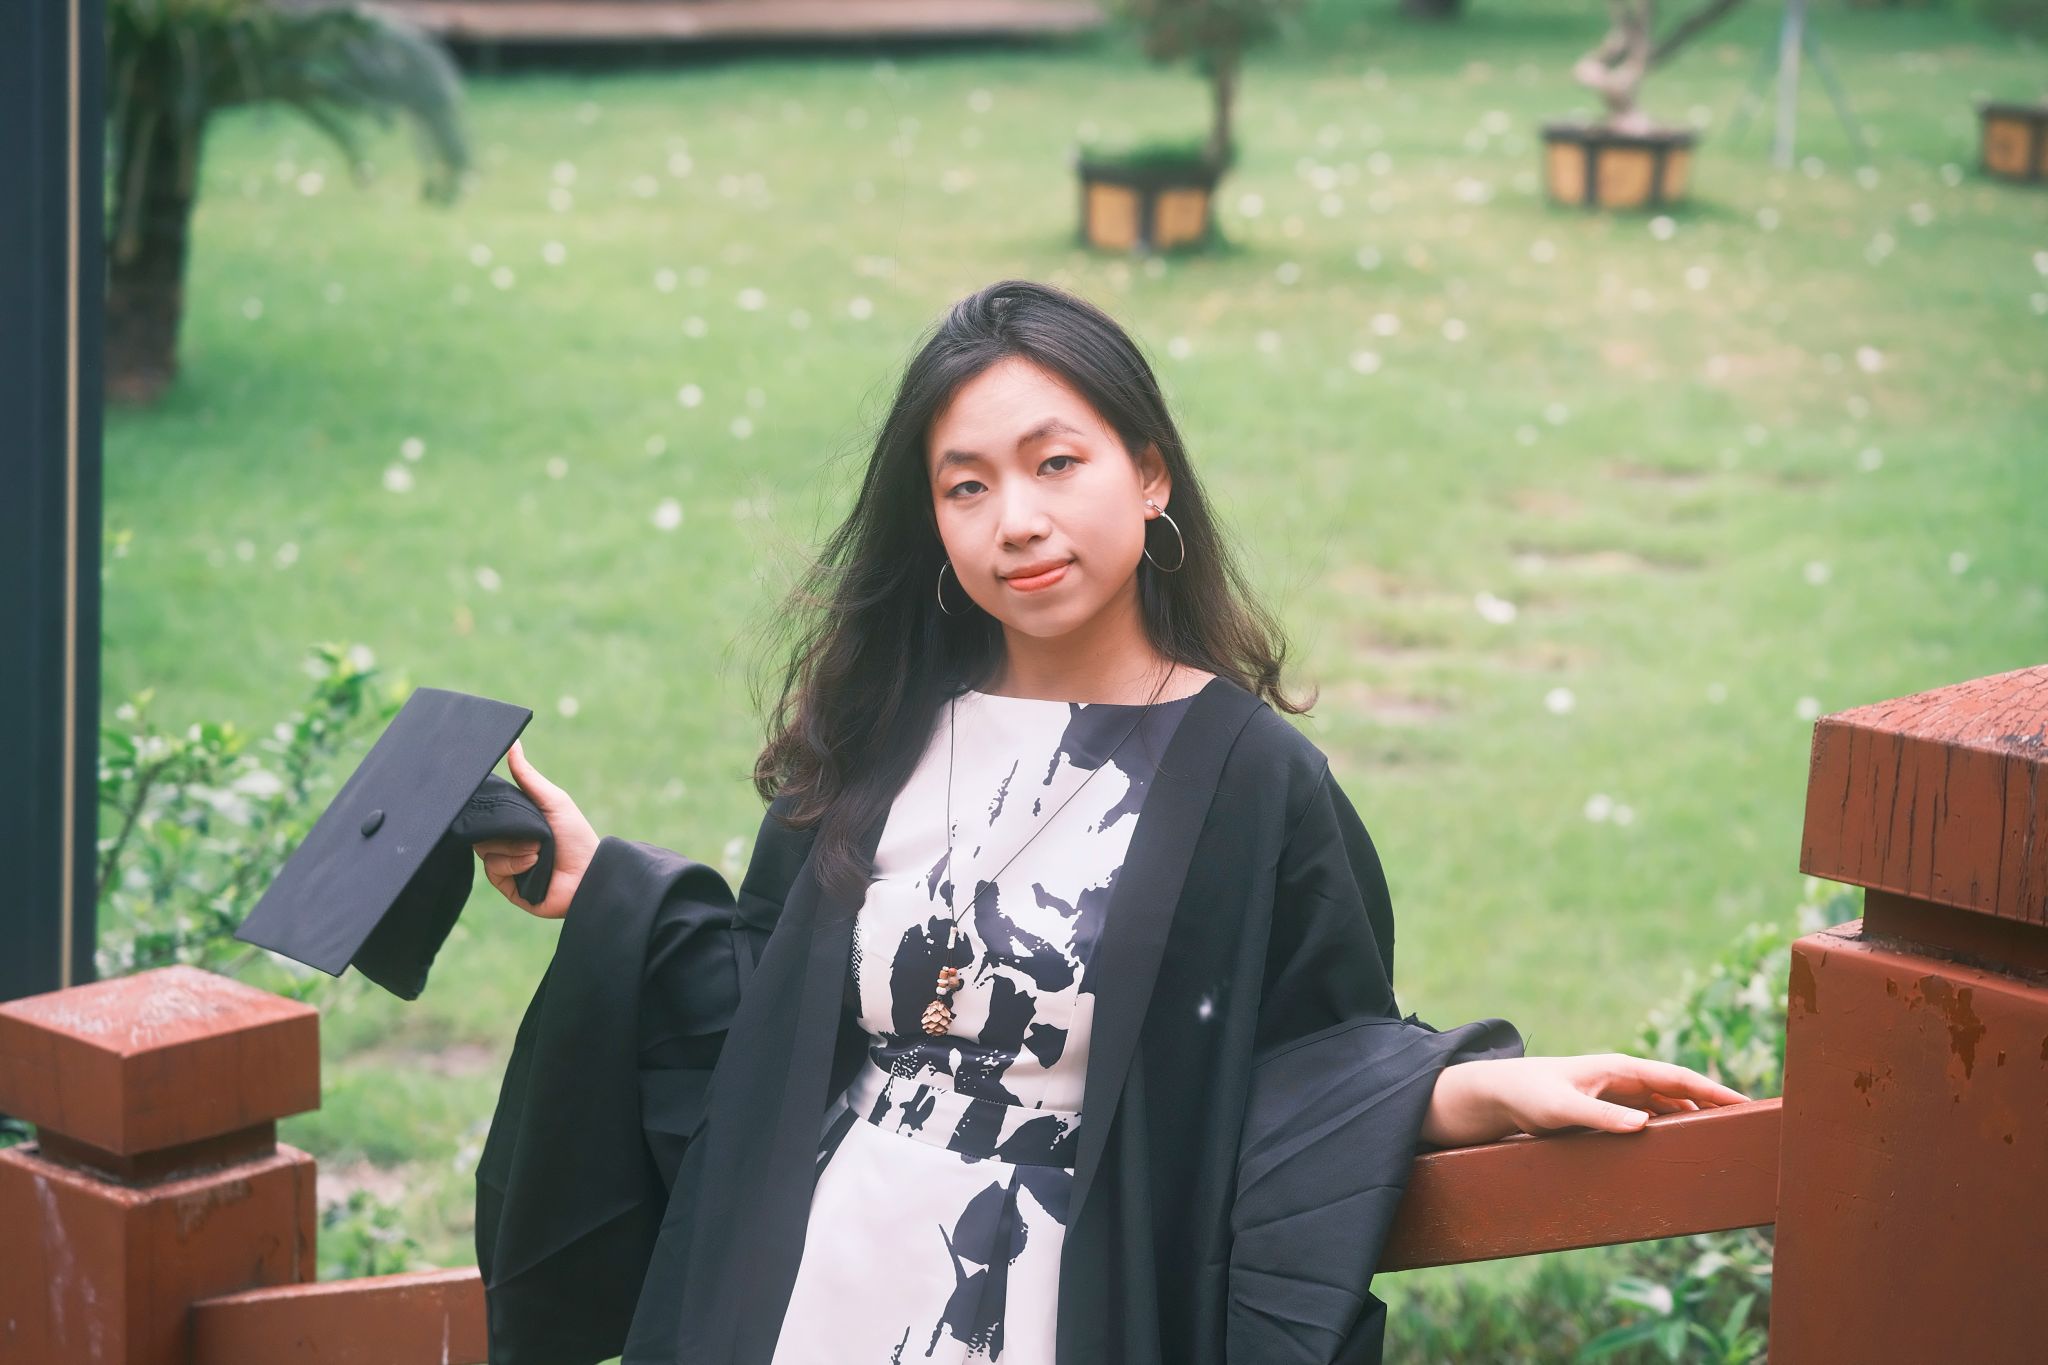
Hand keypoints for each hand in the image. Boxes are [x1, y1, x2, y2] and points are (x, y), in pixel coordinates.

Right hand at [471, 738, 600, 918]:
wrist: (589, 874)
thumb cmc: (575, 836)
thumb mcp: (552, 800)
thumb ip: (528, 776)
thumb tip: (513, 743)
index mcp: (515, 824)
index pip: (486, 814)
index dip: (483, 808)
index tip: (483, 800)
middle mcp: (506, 843)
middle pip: (481, 831)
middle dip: (503, 828)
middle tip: (524, 828)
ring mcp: (505, 865)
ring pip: (485, 850)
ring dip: (513, 847)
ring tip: (538, 849)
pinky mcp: (506, 886)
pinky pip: (494, 869)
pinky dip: (514, 863)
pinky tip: (534, 863)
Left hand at [1420, 1053, 1751, 1147]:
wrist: (1498, 1093)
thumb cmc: (1528, 1094)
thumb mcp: (1562, 1108)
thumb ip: (1600, 1116)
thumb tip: (1644, 1125)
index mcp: (1619, 1067)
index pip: (1677, 1076)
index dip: (1713, 1089)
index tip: (1743, 1103)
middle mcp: (1623, 1077)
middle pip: (1680, 1090)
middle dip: (1713, 1102)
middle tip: (1748, 1122)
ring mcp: (1617, 1092)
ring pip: (1667, 1103)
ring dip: (1694, 1115)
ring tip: (1726, 1136)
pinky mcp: (1608, 1108)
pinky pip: (1650, 1114)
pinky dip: (1671, 1124)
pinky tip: (1684, 1141)